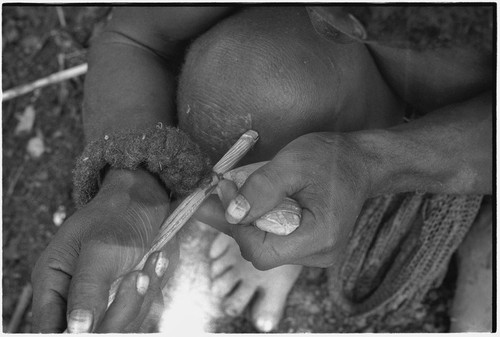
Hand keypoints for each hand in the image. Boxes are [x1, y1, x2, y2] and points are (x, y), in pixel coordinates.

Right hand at [32, 169, 177, 332]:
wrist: (145, 197)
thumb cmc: (117, 215)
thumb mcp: (100, 249)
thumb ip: (87, 289)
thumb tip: (76, 330)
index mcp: (53, 280)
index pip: (51, 327)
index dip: (75, 332)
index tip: (101, 326)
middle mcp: (75, 293)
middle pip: (93, 331)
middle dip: (123, 308)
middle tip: (140, 276)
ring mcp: (104, 296)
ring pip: (124, 324)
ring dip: (144, 294)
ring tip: (156, 257)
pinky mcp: (128, 296)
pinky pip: (143, 310)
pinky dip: (155, 288)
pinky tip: (160, 260)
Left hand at [216, 133, 370, 269]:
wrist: (359, 162)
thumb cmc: (331, 158)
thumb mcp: (292, 163)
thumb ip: (260, 188)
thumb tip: (231, 214)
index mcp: (320, 236)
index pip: (261, 251)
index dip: (236, 226)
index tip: (225, 192)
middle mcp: (320, 253)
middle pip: (260, 251)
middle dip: (237, 222)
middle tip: (222, 190)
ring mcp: (317, 253)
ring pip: (265, 247)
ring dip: (246, 222)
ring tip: (236, 192)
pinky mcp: (311, 246)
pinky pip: (275, 241)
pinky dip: (260, 223)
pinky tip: (254, 202)